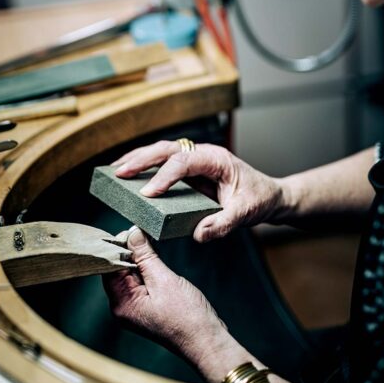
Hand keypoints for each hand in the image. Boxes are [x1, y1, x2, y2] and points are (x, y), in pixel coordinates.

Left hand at [103, 227, 229, 370]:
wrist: (207, 341)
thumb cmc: (187, 317)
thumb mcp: (164, 280)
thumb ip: (145, 256)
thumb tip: (132, 234)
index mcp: (122, 303)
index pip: (110, 267)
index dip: (119, 246)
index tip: (133, 230)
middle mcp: (124, 307)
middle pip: (119, 270)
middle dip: (130, 251)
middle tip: (145, 233)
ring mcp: (136, 308)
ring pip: (131, 274)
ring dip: (140, 258)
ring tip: (152, 243)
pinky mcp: (147, 306)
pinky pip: (142, 282)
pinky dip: (148, 269)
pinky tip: (156, 259)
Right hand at [113, 141, 285, 241]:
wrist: (268, 195)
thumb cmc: (259, 199)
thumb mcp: (246, 214)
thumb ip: (223, 224)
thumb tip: (198, 234)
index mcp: (216, 158)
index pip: (185, 161)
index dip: (165, 176)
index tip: (149, 193)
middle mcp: (203, 153)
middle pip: (167, 149)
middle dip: (142, 160)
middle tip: (120, 173)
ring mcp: (194, 158)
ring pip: (161, 151)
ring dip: (137, 159)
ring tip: (114, 171)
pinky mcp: (188, 168)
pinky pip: (162, 162)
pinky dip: (144, 166)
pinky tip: (127, 174)